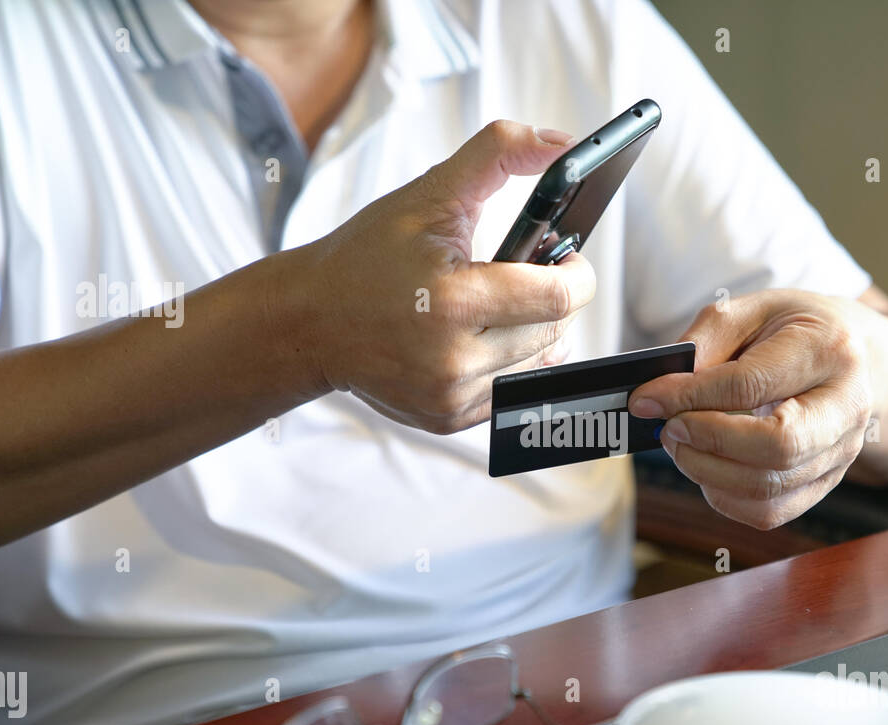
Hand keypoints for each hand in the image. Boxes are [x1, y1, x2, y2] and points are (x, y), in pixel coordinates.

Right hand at [288, 121, 595, 433]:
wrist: (311, 321)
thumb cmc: (367, 256)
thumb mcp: (430, 193)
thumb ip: (498, 155)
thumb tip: (560, 143)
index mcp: (453, 301)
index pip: (559, 298)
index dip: (576, 273)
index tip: (566, 258)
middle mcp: (453, 360)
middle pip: (554, 330)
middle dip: (548, 298)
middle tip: (519, 274)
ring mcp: (451, 396)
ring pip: (537, 362)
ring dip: (531, 331)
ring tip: (495, 305)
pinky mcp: (448, 418)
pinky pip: (509, 389)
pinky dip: (505, 362)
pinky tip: (476, 337)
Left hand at [628, 290, 875, 529]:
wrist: (857, 357)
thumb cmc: (795, 330)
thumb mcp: (751, 310)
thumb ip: (706, 342)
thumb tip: (664, 391)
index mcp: (830, 350)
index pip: (750, 385)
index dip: (689, 397)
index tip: (646, 400)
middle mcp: (847, 407)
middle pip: (776, 447)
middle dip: (707, 442)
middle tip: (669, 427)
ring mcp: (842, 452)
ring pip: (768, 488)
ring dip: (707, 472)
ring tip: (681, 443)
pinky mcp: (826, 483)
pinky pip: (770, 512)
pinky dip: (725, 498)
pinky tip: (707, 467)